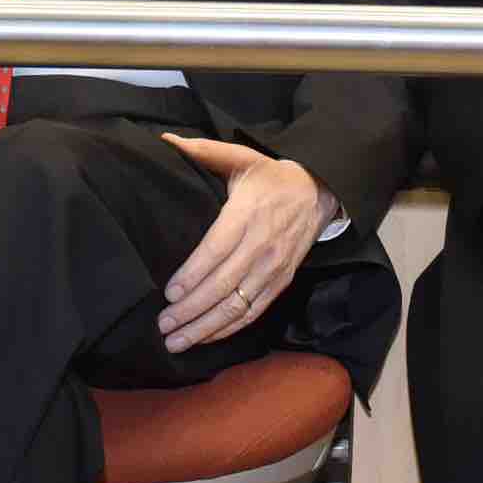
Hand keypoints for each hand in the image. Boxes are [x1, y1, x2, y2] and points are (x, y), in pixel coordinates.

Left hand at [157, 135, 324, 348]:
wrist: (319, 192)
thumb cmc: (271, 177)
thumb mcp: (242, 158)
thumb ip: (203, 151)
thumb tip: (167, 141)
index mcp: (248, 213)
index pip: (217, 250)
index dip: (193, 274)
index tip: (169, 292)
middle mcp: (262, 245)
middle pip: (224, 285)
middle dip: (191, 310)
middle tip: (163, 324)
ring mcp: (274, 268)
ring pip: (238, 305)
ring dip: (206, 327)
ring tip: (177, 341)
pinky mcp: (281, 282)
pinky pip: (253, 312)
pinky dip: (228, 329)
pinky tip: (205, 337)